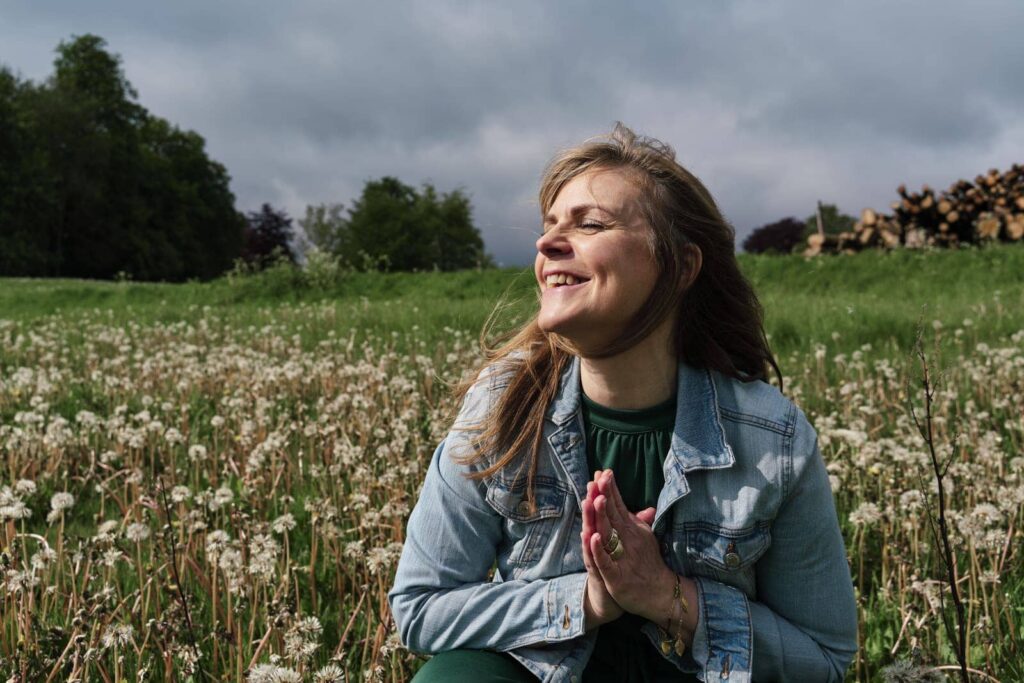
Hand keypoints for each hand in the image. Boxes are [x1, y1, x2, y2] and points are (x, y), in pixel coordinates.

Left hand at [588, 470, 675, 623]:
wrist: (662, 595)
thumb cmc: (649, 564)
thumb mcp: (646, 538)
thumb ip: (639, 521)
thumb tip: (643, 505)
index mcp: (633, 530)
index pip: (620, 506)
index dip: (611, 489)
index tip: (603, 472)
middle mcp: (628, 541)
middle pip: (613, 515)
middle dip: (605, 496)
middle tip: (598, 478)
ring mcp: (623, 558)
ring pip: (609, 535)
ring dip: (602, 517)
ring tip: (595, 499)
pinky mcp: (616, 577)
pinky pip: (606, 562)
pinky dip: (600, 550)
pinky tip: (594, 538)